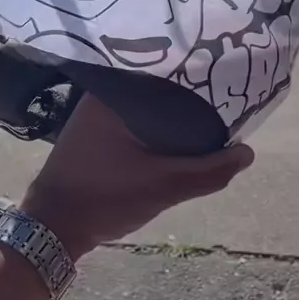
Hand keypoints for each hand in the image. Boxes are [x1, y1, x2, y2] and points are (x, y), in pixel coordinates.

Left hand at [21, 93, 254, 260]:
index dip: (193, 77)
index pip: (161, 72)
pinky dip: (154, 133)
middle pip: (154, 92)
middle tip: (218, 107)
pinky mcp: (93, 139)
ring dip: (169, 120)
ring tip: (203, 124)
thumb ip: (207, 171)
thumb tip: (246, 154)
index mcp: (112, 95)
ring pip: (144, 111)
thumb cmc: (102, 197)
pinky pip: (133, 125)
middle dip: (185, 100)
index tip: (219, 84)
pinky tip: (173, 144)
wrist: (51, 227)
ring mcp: (93, 119)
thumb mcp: (162, 186)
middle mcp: (100, 99)